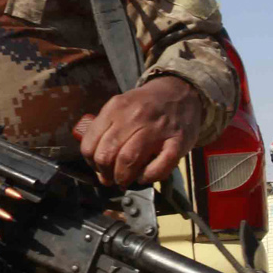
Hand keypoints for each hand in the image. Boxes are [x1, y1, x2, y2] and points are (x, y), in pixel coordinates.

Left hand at [76, 76, 205, 187]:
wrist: (182, 92)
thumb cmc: (148, 106)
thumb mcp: (121, 106)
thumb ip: (105, 128)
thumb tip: (94, 161)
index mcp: (116, 107)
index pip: (90, 144)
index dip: (91, 163)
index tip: (98, 168)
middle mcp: (135, 116)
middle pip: (107, 155)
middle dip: (105, 174)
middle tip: (111, 179)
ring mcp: (157, 129)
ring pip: (128, 161)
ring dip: (123, 178)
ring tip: (125, 180)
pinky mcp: (178, 142)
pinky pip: (158, 167)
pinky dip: (147, 177)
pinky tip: (145, 176)